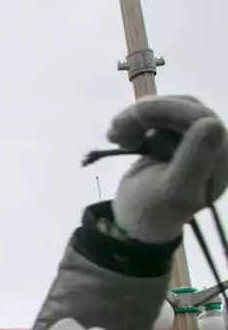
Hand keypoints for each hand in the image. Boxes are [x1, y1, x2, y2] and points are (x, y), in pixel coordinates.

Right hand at [108, 96, 227, 242]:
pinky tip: (120, 138)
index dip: (166, 111)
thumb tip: (211, 122)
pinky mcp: (178, 136)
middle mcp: (215, 143)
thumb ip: (194, 159)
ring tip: (113, 136)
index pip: (199, 117)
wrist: (136, 222)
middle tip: (113, 131)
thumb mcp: (173, 191)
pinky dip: (135, 121)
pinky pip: (160, 114)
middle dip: (146, 113)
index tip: (131, 120)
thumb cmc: (152, 212)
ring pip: (170, 107)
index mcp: (220, 157)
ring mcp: (196, 138)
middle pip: (184, 107)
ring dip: (136, 117)